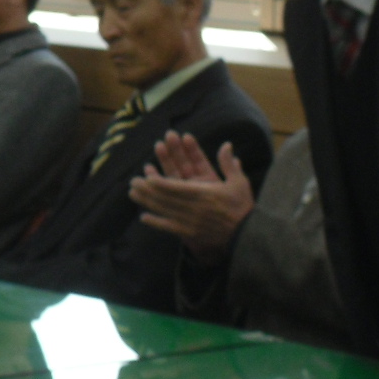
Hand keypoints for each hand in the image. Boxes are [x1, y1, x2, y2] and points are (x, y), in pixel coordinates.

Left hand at [128, 131, 254, 264]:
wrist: (246, 234)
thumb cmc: (242, 206)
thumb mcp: (239, 182)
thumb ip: (228, 164)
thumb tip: (226, 144)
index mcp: (204, 193)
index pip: (176, 187)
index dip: (159, 182)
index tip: (146, 176)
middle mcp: (193, 207)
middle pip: (165, 197)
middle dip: (147, 190)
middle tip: (133, 182)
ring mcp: (189, 221)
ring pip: (164, 210)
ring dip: (147, 202)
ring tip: (133, 194)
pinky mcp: (189, 233)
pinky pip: (169, 227)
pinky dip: (155, 222)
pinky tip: (143, 217)